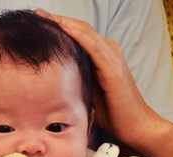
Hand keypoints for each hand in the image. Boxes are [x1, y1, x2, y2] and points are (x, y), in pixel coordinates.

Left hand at [35, 11, 161, 148]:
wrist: (135, 126)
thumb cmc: (112, 113)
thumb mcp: (88, 92)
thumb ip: (76, 80)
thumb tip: (52, 81)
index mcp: (102, 56)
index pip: (78, 34)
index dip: (58, 27)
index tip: (38, 23)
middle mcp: (109, 51)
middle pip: (80, 28)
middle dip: (57, 20)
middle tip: (36, 15)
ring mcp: (112, 57)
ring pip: (85, 32)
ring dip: (63, 23)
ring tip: (43, 17)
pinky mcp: (112, 68)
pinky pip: (92, 46)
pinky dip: (77, 35)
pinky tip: (62, 27)